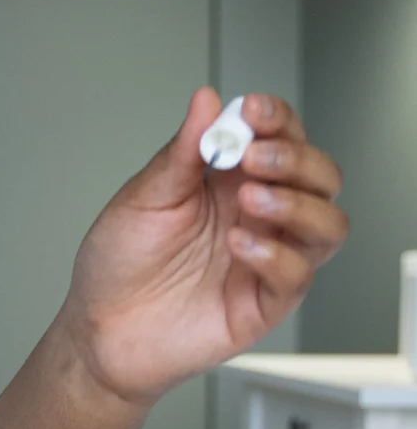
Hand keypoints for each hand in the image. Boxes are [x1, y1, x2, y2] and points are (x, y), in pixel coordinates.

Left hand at [58, 90, 347, 406]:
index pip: (282, 138)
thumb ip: (182, 152)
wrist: (99, 328)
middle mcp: (258, 216)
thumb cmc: (120, 263)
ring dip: (299, 204)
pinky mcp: (264, 302)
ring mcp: (268, 258)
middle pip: (320, 176)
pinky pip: (297, 275)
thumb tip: (206, 100)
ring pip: (328, 224)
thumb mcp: (145, 196)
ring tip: (251, 200)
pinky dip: (275, 255)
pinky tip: (238, 246)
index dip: (277, 119)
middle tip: (255, 159)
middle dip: (296, 159)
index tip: (253, 111)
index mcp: (232, 181)